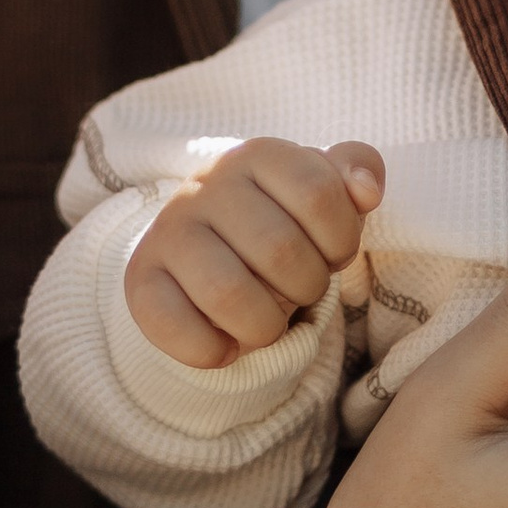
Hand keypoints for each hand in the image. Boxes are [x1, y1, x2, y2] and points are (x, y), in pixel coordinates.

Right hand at [123, 136, 384, 368]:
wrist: (206, 252)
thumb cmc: (280, 223)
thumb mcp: (322, 192)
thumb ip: (357, 173)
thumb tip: (366, 191)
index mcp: (256, 155)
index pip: (320, 195)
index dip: (340, 241)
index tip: (329, 253)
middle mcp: (205, 186)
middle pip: (281, 251)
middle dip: (306, 288)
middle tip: (297, 290)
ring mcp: (168, 232)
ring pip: (229, 294)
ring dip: (265, 326)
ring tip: (265, 320)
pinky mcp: (140, 281)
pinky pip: (177, 329)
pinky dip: (214, 351)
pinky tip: (225, 342)